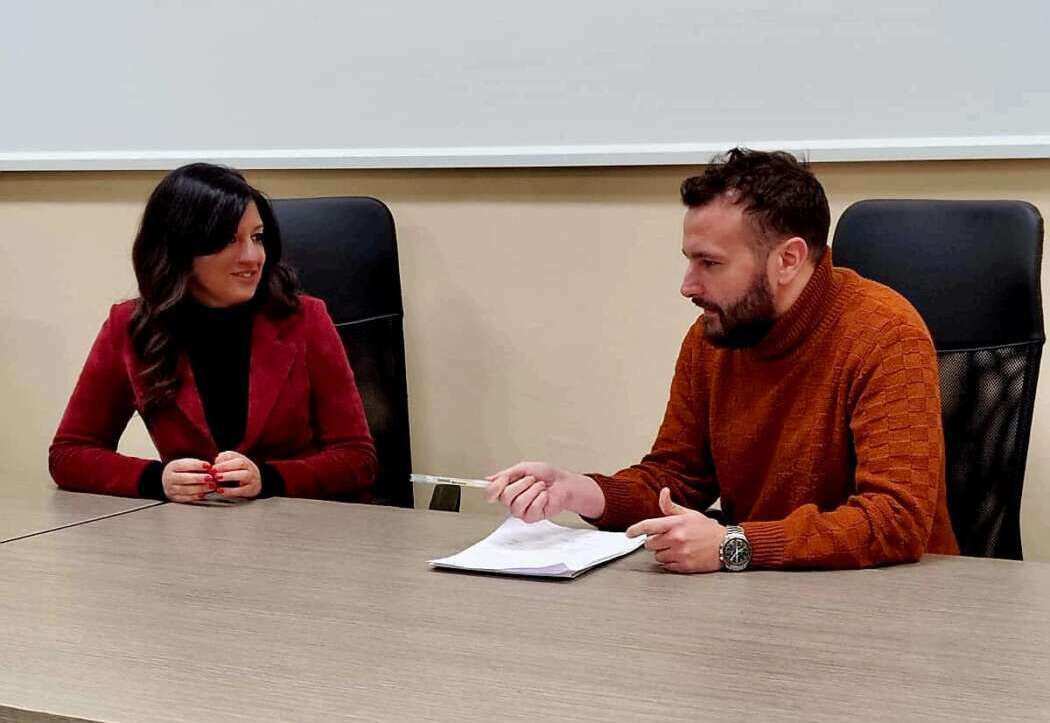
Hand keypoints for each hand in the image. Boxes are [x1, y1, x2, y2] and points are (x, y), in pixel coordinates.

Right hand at [161, 458, 215, 502]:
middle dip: (199, 478)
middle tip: (211, 478)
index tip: (208, 465)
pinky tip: (205, 493)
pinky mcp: (175, 498)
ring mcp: (171, 489)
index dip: (197, 465)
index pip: (184, 465)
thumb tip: (211, 467)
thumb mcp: (187, 463)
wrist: (170, 479)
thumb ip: (198, 464)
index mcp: (172, 466)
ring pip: (186, 490)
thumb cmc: (183, 470)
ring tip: (212, 486)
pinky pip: (186, 498)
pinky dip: (197, 496)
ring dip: (201, 488)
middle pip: (184, 478)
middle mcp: (170, 478)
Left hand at [209, 451, 261, 498]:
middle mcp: (249, 467)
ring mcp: (252, 478)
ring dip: (229, 476)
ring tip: (217, 478)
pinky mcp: (252, 489)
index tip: (212, 467)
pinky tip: (220, 491)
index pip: (232, 455)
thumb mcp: (231, 466)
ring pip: (244, 475)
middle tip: (214, 472)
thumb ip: (222, 462)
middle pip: (240, 463)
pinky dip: (230, 491)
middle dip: (226, 466)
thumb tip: (216, 461)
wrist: (255, 484)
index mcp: (242, 459)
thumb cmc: (238, 474)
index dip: (222, 460)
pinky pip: (242, 490)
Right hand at [485, 461, 604, 521]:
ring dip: (532, 491)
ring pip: (517, 503)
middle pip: (505, 497)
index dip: (493, 488)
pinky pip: (531, 508)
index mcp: (507, 488)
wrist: (563, 483)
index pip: (491, 493)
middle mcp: (512, 501)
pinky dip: (541, 498)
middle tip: (532, 480)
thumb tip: (489, 479)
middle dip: (521, 484)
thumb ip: (506, 474)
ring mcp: (521, 511)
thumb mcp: (524, 468)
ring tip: (540, 487)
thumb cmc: (546, 475)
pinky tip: (544, 496)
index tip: (501, 481)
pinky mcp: (532, 517)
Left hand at [625, 488, 724, 572]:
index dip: (635, 530)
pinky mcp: (684, 566)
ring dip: (662, 553)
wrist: (726, 545)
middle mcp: (676, 538)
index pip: (649, 526)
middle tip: (667, 539)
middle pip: (650, 543)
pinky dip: (670, 562)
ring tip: (676, 548)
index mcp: (675, 523)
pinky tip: (680, 556)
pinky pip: (666, 566)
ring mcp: (680, 553)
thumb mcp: (689, 514)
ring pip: (657, 556)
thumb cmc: (707, 529)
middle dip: (655, 542)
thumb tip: (663, 492)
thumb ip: (671, 506)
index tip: (628, 533)